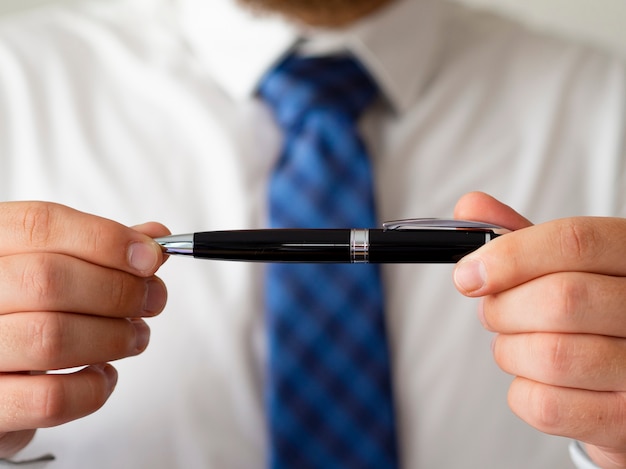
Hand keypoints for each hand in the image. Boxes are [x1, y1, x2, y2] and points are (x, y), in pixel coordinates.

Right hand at [0, 202, 168, 456]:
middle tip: (153, 300)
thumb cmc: (23, 317)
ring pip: (51, 338)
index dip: (106, 239)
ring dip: (114, 336)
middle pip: (47, 280)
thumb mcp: (52, 270)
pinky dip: (93, 387)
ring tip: (136, 336)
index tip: (151, 257)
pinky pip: (49, 399)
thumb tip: (153, 239)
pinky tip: (102, 375)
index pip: (39, 226)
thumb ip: (99, 251)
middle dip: (119, 290)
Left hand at [453, 192, 625, 468]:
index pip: (573, 242)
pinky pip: (548, 407)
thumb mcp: (567, 265)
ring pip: (551, 356)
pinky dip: (521, 393)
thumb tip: (470, 206)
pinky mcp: (625, 420)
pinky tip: (534, 380)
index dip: (509, 256)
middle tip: (492, 311)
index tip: (467, 274)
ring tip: (516, 344)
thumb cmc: (593, 314)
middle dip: (504, 308)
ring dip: (510, 350)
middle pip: (560, 299)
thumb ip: (520, 237)